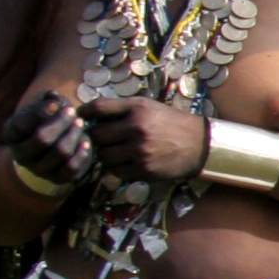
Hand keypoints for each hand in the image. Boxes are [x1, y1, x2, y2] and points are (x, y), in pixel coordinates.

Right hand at [4, 89, 92, 188]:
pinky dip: (81, 154)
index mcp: (12, 134)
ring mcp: (38, 169)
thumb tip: (53, 96)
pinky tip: (86, 142)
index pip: (21, 125)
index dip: (40, 112)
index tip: (57, 104)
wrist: (52, 150)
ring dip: (74, 136)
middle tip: (74, 114)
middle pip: (42, 139)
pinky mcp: (56, 179)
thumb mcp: (43, 108)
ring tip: (81, 124)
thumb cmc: (47, 122)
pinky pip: (71, 168)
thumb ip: (48, 100)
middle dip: (61, 123)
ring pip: (60, 152)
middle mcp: (20, 154)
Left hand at [80, 96, 208, 183]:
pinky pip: (115, 171)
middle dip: (97, 137)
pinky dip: (117, 168)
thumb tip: (88, 116)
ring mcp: (139, 151)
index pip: (98, 108)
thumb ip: (121, 109)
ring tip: (116, 152)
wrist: (199, 144)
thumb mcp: (148, 107)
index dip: (83, 113)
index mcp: (137, 109)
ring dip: (105, 155)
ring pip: (103, 156)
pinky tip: (127, 162)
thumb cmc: (170, 123)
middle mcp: (136, 128)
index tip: (79, 117)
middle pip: (96, 135)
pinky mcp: (143, 169)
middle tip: (103, 139)